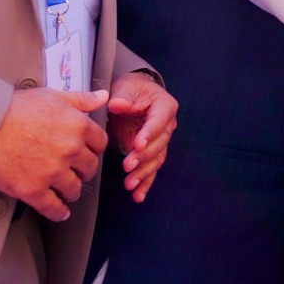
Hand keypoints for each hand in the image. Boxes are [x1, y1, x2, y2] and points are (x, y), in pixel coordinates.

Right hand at [0, 88, 109, 220]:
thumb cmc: (12, 108)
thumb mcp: (51, 95)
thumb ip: (80, 99)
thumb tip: (102, 97)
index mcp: (77, 125)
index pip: (100, 142)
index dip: (94, 148)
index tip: (90, 152)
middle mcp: (69, 150)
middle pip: (90, 167)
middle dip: (85, 170)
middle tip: (79, 172)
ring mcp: (52, 171)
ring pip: (74, 188)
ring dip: (72, 191)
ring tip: (67, 191)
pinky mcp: (33, 190)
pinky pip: (53, 207)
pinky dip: (59, 212)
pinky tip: (60, 212)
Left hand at [107, 71, 178, 201]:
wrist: (132, 96)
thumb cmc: (131, 90)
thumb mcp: (125, 88)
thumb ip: (122, 97)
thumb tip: (116, 104)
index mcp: (165, 106)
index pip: (159, 121)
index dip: (149, 133)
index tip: (137, 144)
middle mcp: (167, 125)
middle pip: (159, 143)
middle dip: (144, 156)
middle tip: (128, 165)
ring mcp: (161, 140)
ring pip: (156, 159)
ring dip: (144, 173)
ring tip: (130, 184)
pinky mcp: (152, 152)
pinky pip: (151, 169)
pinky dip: (146, 183)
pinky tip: (138, 196)